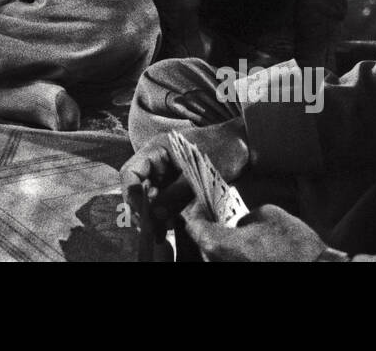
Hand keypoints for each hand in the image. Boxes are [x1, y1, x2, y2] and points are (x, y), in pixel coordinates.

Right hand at [121, 122, 249, 224]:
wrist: (244, 144)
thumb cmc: (222, 150)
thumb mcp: (198, 174)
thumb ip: (175, 195)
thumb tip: (154, 215)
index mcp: (156, 149)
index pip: (131, 172)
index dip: (131, 194)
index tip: (141, 215)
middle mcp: (157, 160)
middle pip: (138, 186)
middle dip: (141, 208)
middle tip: (150, 230)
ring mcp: (166, 171)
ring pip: (150, 195)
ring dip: (152, 213)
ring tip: (159, 231)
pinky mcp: (176, 181)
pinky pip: (164, 197)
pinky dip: (164, 211)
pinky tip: (168, 224)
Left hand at [184, 204, 326, 261]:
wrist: (317, 271)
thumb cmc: (294, 246)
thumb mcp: (268, 215)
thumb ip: (246, 217)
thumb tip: (241, 225)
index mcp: (219, 244)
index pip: (193, 225)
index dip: (196, 210)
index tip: (202, 202)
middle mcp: (218, 263)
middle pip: (203, 242)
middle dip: (208, 226)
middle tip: (216, 212)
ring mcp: (229, 270)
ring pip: (216, 255)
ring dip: (221, 242)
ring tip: (230, 228)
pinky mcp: (242, 273)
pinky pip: (231, 262)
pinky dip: (233, 254)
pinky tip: (245, 245)